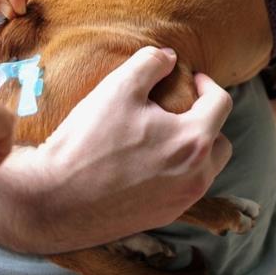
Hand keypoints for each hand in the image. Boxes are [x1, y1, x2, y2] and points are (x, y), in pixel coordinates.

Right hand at [3, 47, 233, 251]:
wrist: (54, 199)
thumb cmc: (88, 141)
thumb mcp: (119, 87)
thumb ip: (150, 63)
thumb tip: (170, 57)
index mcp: (193, 141)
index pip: (221, 104)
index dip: (207, 84)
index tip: (190, 78)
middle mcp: (196, 176)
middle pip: (221, 142)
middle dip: (207, 121)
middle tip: (180, 108)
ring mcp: (181, 202)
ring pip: (205, 169)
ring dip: (194, 148)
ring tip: (164, 134)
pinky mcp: (162, 217)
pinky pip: (184, 189)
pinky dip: (176, 171)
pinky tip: (147, 161)